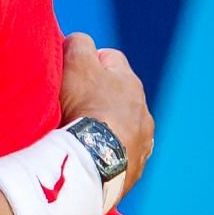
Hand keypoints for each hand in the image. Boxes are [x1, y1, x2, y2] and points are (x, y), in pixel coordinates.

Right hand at [58, 32, 153, 195]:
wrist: (93, 162)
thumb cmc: (84, 108)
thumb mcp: (76, 64)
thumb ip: (78, 45)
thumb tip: (78, 42)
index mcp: (131, 83)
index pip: (110, 58)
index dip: (89, 61)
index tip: (70, 71)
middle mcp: (143, 112)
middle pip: (119, 96)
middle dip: (98, 98)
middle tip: (70, 106)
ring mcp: (142, 144)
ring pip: (123, 129)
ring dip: (105, 129)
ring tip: (78, 138)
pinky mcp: (134, 171)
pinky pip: (119, 158)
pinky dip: (106, 155)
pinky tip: (87, 158)